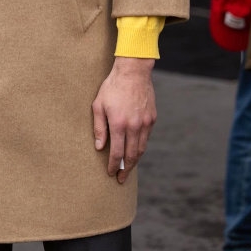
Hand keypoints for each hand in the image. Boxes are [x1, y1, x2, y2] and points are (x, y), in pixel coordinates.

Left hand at [91, 57, 156, 183]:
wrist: (133, 71)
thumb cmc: (112, 86)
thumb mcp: (99, 104)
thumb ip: (99, 127)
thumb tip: (99, 146)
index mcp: (118, 123)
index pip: (116, 152)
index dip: (113, 164)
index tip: (110, 172)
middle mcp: (134, 126)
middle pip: (131, 155)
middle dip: (125, 169)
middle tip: (121, 178)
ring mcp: (145, 123)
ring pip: (141, 148)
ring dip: (134, 161)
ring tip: (128, 168)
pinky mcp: (152, 118)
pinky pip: (146, 137)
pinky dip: (140, 147)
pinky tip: (135, 150)